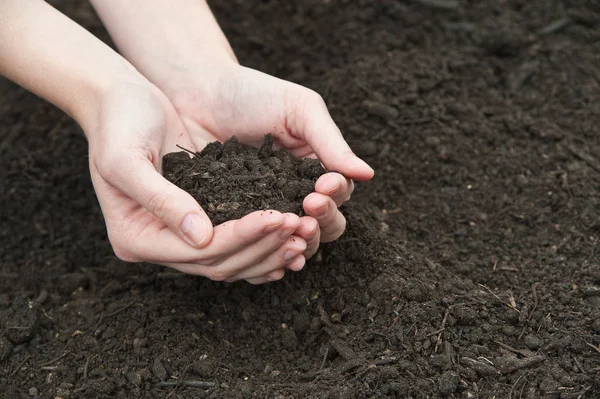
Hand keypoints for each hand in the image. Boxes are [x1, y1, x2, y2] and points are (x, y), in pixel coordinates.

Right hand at [86, 79, 307, 282]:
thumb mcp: (127, 158)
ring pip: (231, 261)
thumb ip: (161, 199)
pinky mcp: (198, 221)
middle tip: (301, 227)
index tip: (277, 217)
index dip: (241, 237)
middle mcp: (157, 245)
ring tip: (304, 233)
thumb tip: (201, 238)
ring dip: (268, 251)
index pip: (199, 252)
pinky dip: (261, 244)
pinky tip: (290, 238)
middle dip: (262, 247)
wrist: (123, 100)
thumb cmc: (119, 122)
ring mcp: (178, 237)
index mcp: (135, 238)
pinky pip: (234, 245)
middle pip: (219, 264)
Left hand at [162, 63, 373, 259]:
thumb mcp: (299, 109)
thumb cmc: (252, 94)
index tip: (325, 184)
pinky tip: (271, 253)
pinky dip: (270, 253)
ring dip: (302, 240)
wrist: (198, 93)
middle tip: (310, 206)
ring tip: (294, 228)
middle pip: (325, 223)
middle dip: (324, 219)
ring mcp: (267, 210)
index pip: (340, 193)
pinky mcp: (238, 222)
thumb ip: (331, 142)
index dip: (337, 194)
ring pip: (296, 240)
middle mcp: (295, 193)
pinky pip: (259, 245)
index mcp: (315, 168)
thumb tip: (368, 174)